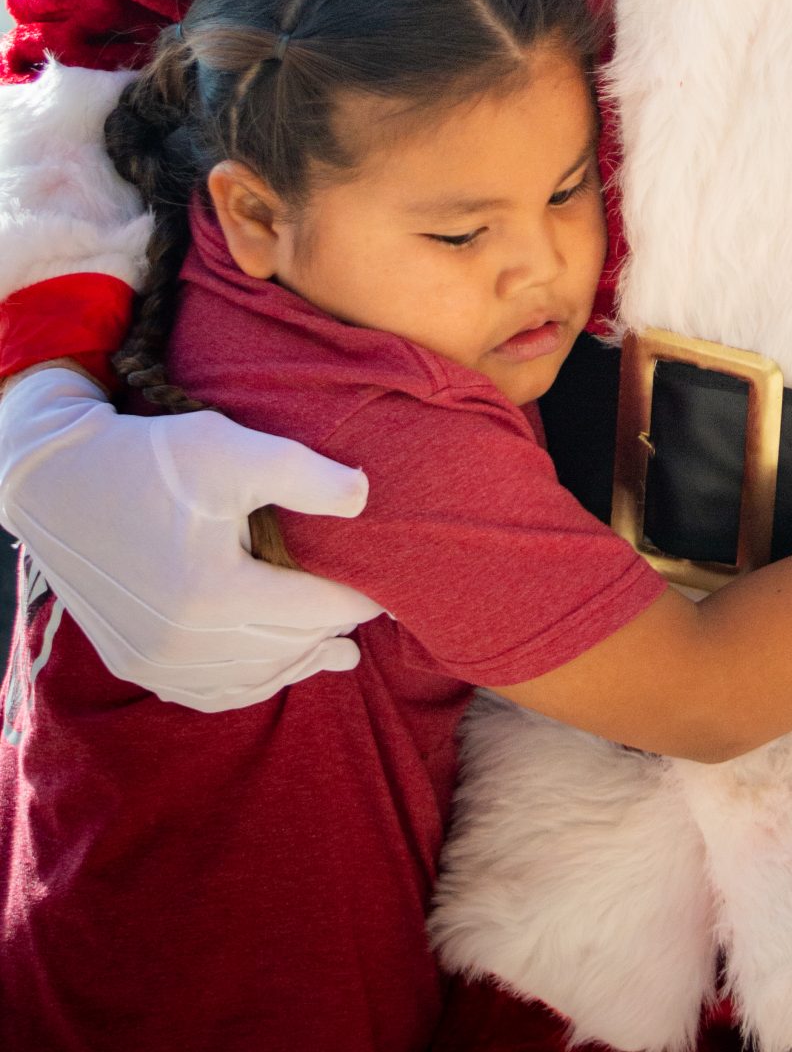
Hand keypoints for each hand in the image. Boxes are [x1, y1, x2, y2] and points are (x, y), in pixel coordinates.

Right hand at [0, 363, 380, 711]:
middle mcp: (183, 641)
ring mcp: (154, 659)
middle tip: (363, 624)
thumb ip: (303, 474)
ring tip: (332, 654)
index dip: (354, 602)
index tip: (383, 593)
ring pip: (246, 680)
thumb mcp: (230, 449)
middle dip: (329, 636)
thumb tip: (364, 498)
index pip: (311, 611)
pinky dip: (244, 684)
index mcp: (214, 593)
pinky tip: (266, 670)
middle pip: (282, 650)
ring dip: (293, 667)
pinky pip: (203, 691)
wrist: (57, 479)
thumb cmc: (150, 459)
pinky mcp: (133, 660)